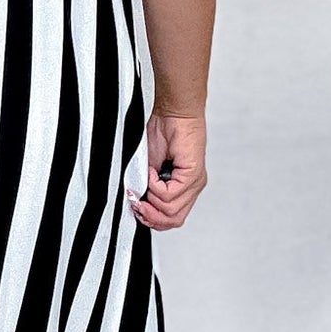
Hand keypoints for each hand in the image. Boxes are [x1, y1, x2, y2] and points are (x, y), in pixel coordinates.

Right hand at [127, 109, 205, 230]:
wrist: (172, 111)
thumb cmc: (161, 132)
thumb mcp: (148, 167)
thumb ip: (146, 189)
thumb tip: (136, 206)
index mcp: (184, 188)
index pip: (171, 219)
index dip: (152, 219)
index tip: (135, 207)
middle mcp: (192, 188)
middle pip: (173, 220)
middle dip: (150, 215)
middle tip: (136, 201)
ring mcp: (195, 183)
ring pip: (171, 210)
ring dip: (151, 197)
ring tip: (146, 178)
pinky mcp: (193, 175)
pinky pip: (171, 194)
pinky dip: (155, 186)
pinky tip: (152, 171)